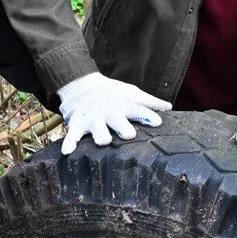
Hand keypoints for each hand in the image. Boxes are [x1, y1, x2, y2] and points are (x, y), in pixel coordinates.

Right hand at [56, 72, 171, 154]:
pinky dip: (69, 142)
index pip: (137, 109)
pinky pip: (72, 135)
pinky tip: (68, 151)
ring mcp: (92, 119)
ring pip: (97, 129)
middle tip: (130, 134)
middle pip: (116, 120)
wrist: (82, 86)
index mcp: (123, 105)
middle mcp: (108, 112)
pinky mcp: (77, 124)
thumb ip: (149, 102)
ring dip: (100, 134)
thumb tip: (168, 107)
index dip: (147, 116)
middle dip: (122, 126)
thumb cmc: (112, 94)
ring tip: (103, 141)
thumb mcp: (131, 94)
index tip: (157, 122)